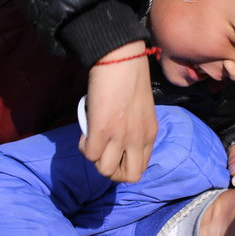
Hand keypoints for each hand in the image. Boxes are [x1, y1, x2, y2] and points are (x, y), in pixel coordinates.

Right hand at [80, 41, 156, 181]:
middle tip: (102, 153)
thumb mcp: (142, 109)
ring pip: (106, 170)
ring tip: (92, 142)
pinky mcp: (102, 130)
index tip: (114, 151)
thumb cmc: (129, 77)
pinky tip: (85, 134)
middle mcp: (139, 139)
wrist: (120, 58)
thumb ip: (136, 126)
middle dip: (112, 171)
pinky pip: (90, 155)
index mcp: (150, 133)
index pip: (141, 167)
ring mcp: (121, 136)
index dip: (124, 164)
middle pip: (128, 176)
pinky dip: (84, 147)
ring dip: (96, 159)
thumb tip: (118, 137)